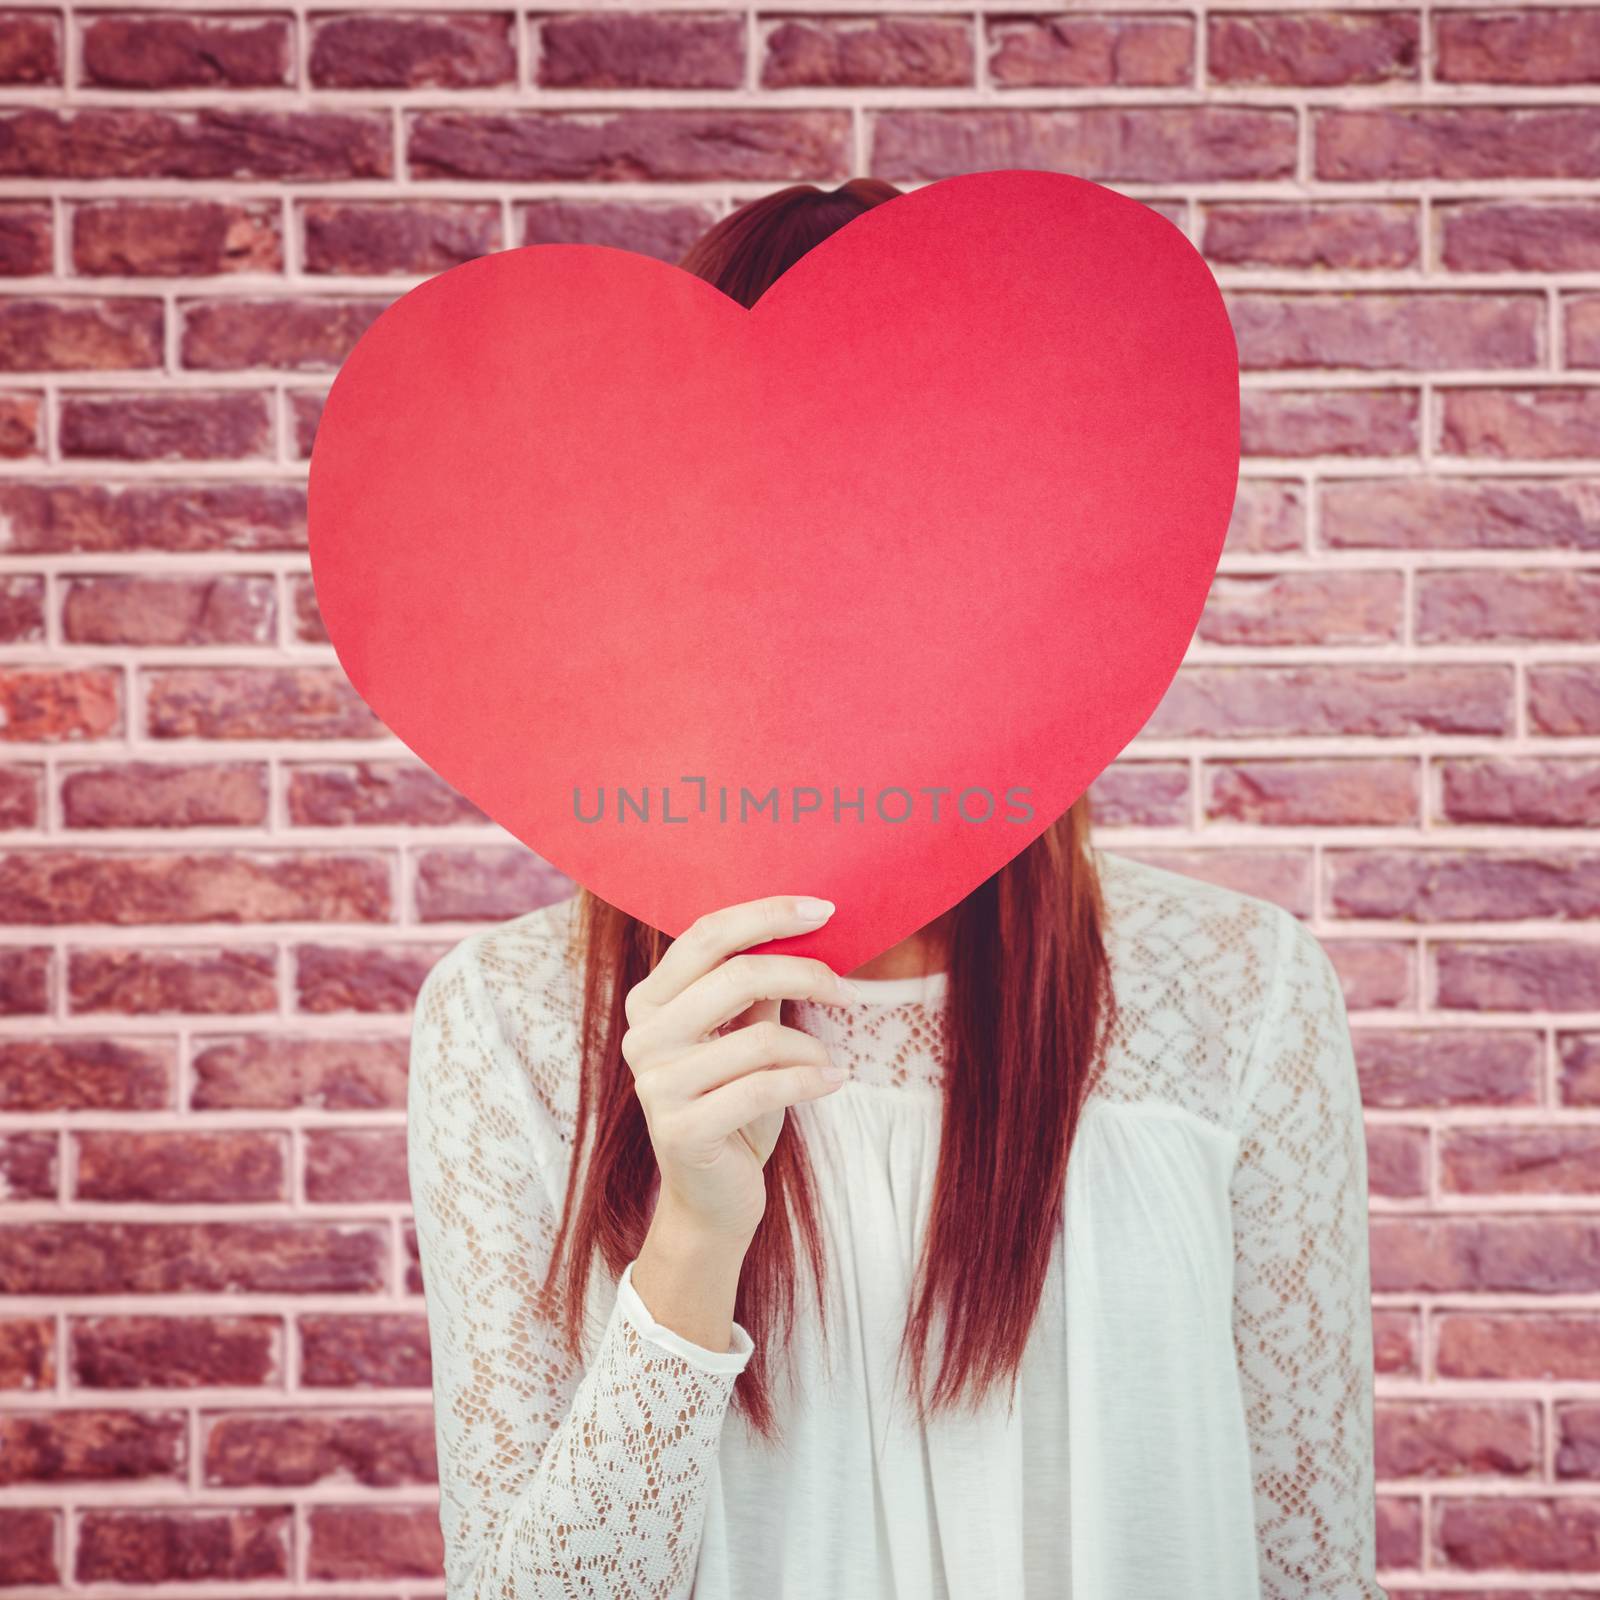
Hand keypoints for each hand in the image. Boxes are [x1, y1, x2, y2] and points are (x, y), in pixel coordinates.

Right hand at [621, 894, 856, 1242]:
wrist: (712, 1198)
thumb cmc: (735, 1105)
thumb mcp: (744, 1037)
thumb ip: (755, 988)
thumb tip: (801, 926)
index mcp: (651, 1001)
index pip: (708, 934)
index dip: (768, 913)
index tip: (826, 910)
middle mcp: (642, 1036)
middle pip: (736, 975)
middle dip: (806, 974)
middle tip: (847, 992)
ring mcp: (655, 1085)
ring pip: (760, 1038)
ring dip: (812, 1049)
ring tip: (830, 1064)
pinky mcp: (680, 1129)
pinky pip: (765, 1087)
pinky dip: (812, 1081)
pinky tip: (835, 1081)